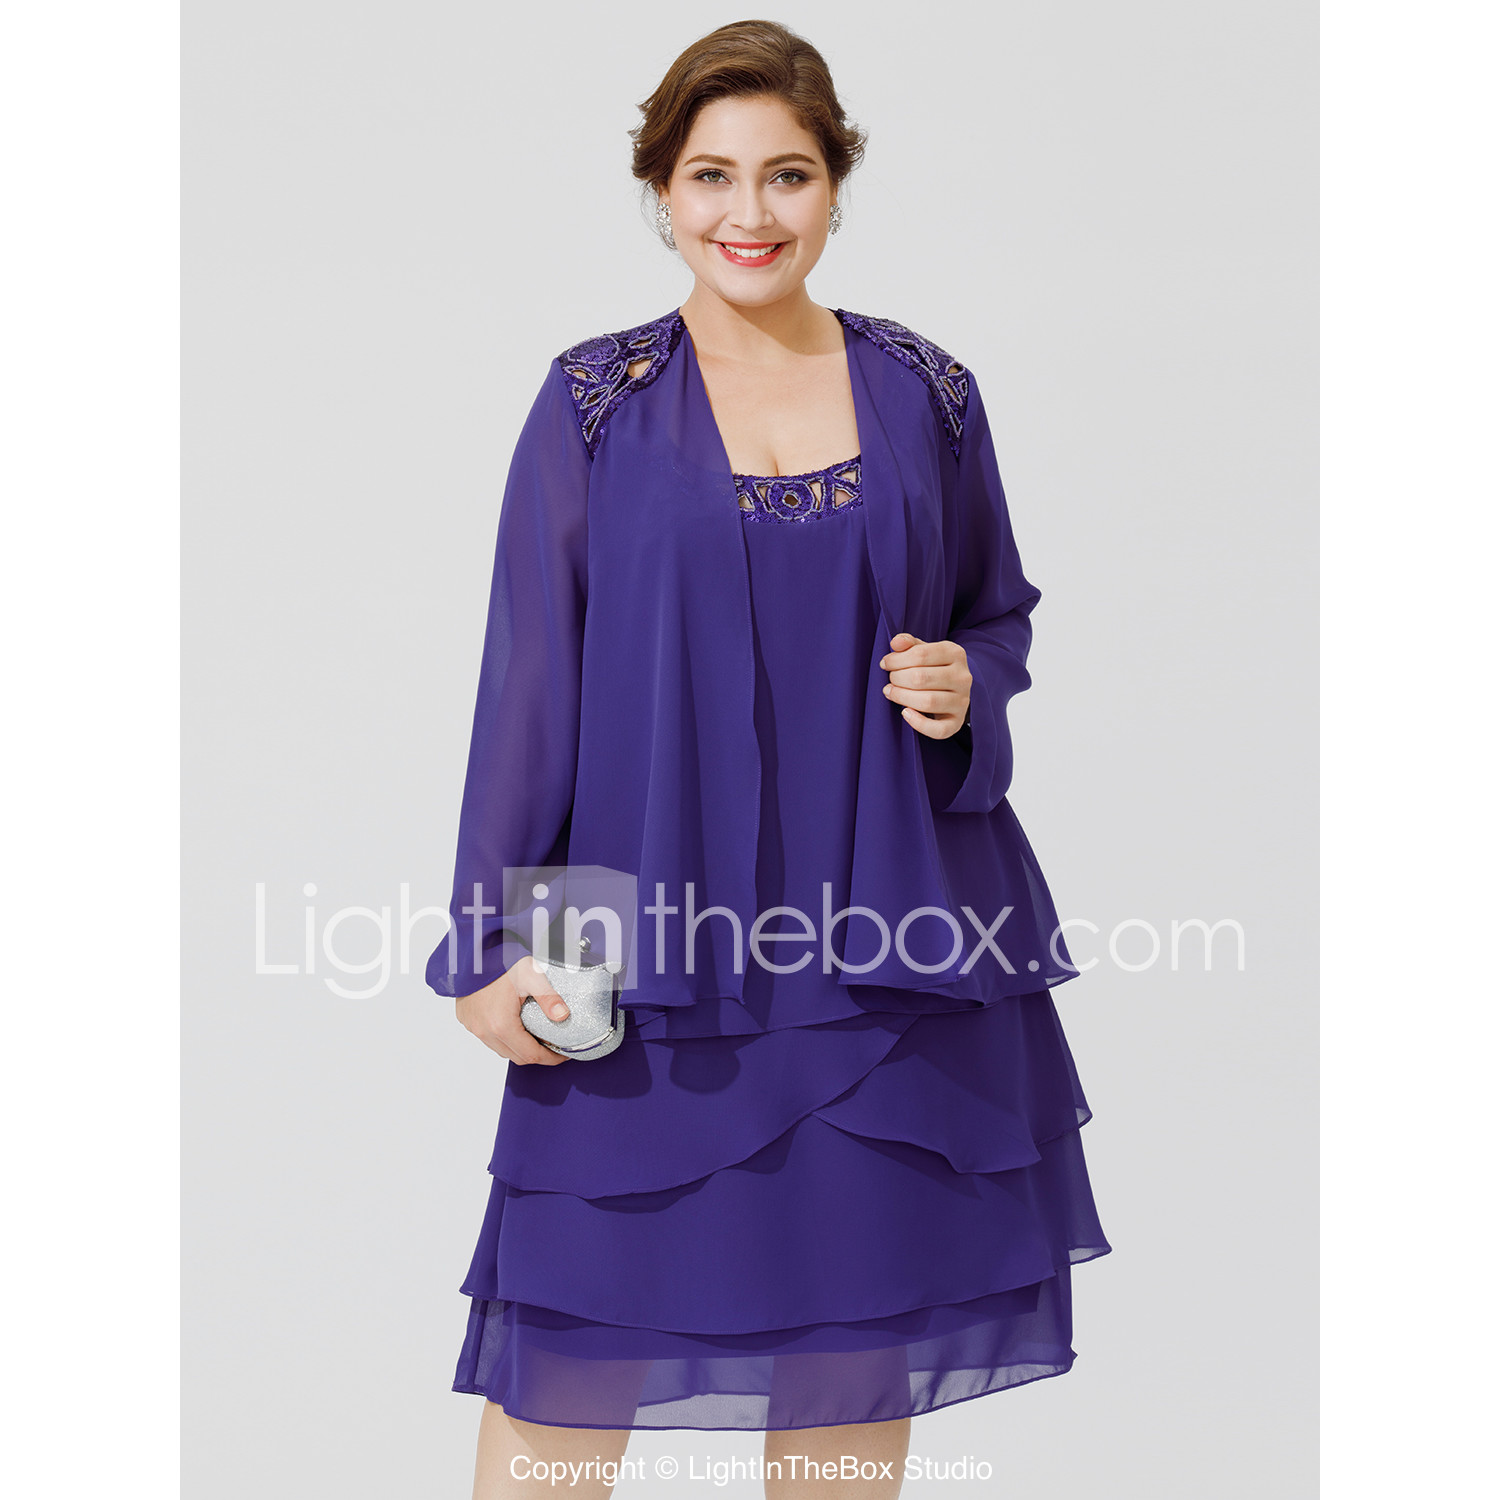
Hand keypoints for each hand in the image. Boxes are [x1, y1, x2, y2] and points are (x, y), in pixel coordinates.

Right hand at [455, 955, 571, 1065]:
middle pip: (516, 1056)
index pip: (531, 1055)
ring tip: (535, 1036)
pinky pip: (487, 1038)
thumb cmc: (499, 959)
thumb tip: (563, 1016)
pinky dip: (503, 1038)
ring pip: (501, 1049)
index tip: (562, 1054)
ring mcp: (473, 1026)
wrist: (473, 950)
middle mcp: (484, 1030)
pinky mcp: (467, 1019)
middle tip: (552, 1046)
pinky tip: (514, 1026)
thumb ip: (548, 998)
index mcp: (501, 1025)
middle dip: (537, 1055)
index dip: (550, 1058)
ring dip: (519, 1047)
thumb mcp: (531, 976)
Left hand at [879, 632, 970, 739]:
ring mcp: (962, 701)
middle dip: (897, 679)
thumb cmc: (933, 667)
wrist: (954, 689)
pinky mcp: (957, 722)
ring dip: (902, 697)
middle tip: (890, 680)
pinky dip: (918, 723)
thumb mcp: (924, 650)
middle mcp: (963, 677)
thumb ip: (909, 644)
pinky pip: (938, 729)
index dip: (896, 660)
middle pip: (921, 678)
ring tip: (891, 692)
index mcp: (955, 653)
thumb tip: (896, 642)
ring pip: (928, 702)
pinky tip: (905, 713)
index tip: (885, 664)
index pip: (920, 654)